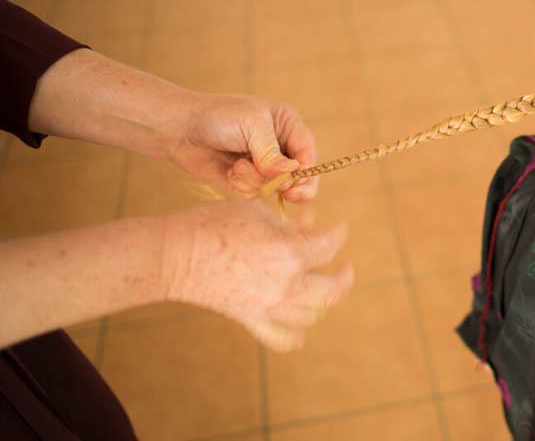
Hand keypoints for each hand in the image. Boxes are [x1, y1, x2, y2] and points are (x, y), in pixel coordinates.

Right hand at [161, 200, 352, 351]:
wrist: (175, 255)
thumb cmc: (213, 223)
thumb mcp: (256, 212)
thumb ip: (287, 223)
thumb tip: (308, 225)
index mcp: (290, 251)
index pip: (330, 244)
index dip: (339, 234)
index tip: (339, 229)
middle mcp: (286, 283)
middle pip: (331, 288)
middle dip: (343, 276)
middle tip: (344, 267)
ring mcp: (269, 306)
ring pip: (312, 314)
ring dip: (323, 301)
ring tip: (322, 289)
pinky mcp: (251, 319)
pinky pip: (281, 338)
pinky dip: (295, 337)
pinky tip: (301, 331)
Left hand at [170, 93, 318, 201]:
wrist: (179, 129)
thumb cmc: (218, 117)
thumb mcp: (251, 125)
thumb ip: (271, 152)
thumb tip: (290, 175)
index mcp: (288, 125)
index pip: (308, 154)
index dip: (306, 173)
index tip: (294, 187)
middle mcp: (280, 145)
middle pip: (301, 176)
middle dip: (288, 184)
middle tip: (284, 193)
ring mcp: (265, 164)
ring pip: (276, 187)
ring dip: (256, 181)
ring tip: (236, 166)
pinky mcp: (248, 179)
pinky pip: (257, 193)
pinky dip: (243, 186)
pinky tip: (229, 172)